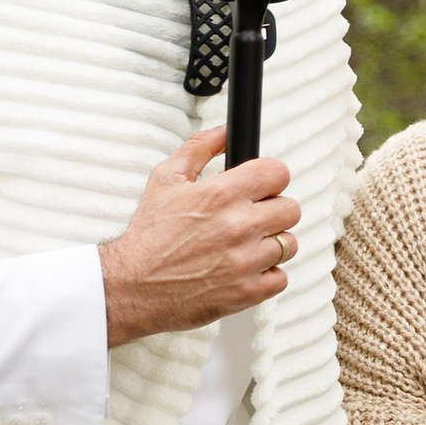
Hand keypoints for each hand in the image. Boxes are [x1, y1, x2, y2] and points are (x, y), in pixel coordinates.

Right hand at [100, 128, 299, 346]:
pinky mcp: (247, 292)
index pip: (277, 173)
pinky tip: (246, 268)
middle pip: (291, 209)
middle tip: (254, 215)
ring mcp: (245, 261)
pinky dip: (268, 274)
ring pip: (289, 243)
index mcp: (220, 195)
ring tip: (247, 244)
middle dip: (274, 208)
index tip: (263, 185)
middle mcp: (238, 227)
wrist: (134, 286)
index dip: (271, 176)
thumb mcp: (165, 179)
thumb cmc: (149, 235)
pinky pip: (281, 277)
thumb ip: (198, 149)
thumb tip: (223, 132)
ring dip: (271, 242)